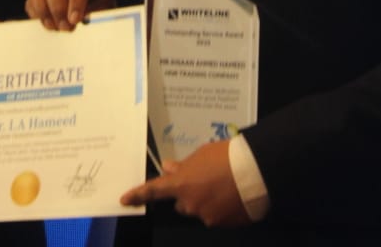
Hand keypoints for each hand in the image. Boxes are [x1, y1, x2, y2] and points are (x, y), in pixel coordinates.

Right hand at [25, 0, 115, 29]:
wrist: (91, 8)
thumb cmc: (98, 8)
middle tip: (65, 28)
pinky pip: (30, 1)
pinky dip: (36, 15)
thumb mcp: (104, 9)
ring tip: (54, 28)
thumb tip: (84, 22)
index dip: (76, 2)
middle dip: (58, 9)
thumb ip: (96, 14)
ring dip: (44, 12)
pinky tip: (48, 25)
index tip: (75, 20)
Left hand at [119, 140, 250, 227]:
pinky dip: (221, 209)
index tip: (124, 199)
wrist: (256, 170)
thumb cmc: (227, 156)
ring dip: (206, 202)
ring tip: (224, 187)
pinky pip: (217, 217)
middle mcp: (190, 204)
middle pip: (182, 204)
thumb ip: (184, 166)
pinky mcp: (224, 224)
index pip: (154, 191)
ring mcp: (207, 217)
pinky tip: (233, 196)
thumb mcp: (202, 155)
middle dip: (189, 195)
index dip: (138, 195)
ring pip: (200, 210)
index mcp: (181, 185)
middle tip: (205, 181)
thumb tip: (169, 168)